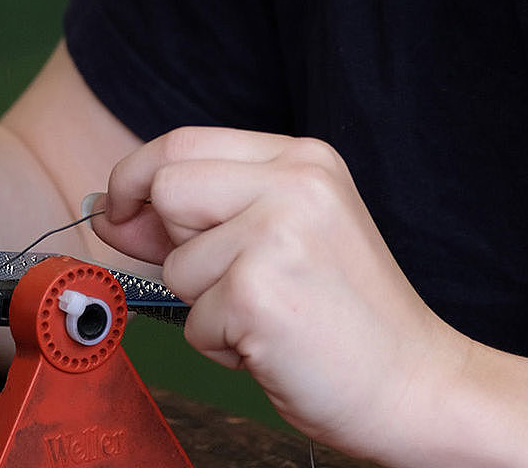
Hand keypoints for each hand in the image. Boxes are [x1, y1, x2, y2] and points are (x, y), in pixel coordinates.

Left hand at [92, 127, 471, 460]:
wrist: (414, 384)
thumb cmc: (348, 319)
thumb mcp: (283, 239)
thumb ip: (201, 217)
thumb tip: (112, 213)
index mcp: (304, 160)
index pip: (183, 143)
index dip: (136, 178)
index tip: (119, 210)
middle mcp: (294, 183)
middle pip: (166, 188)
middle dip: (174, 246)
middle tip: (231, 283)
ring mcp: (277, 234)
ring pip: (175, 266)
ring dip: (206, 308)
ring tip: (269, 318)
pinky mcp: (259, 292)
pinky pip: (193, 322)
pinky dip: (222, 347)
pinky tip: (273, 344)